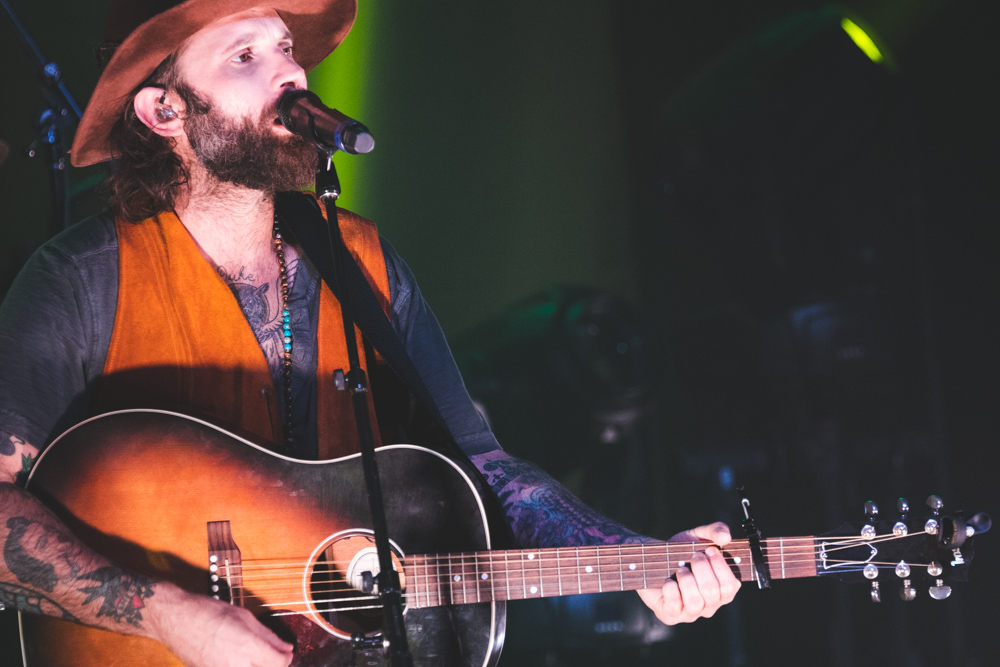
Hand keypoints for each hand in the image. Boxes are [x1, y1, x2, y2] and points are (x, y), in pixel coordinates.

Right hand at [148, 584, 293, 666]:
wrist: (175, 620)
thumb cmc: (208, 612)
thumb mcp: (244, 616)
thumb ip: (268, 636)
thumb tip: (287, 648)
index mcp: (247, 646)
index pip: (280, 663)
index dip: (287, 656)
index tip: (286, 651)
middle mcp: (236, 665)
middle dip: (272, 664)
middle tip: (272, 655)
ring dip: (257, 666)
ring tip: (253, 656)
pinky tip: (238, 659)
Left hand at [636, 522, 740, 624]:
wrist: (652, 559)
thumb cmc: (681, 551)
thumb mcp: (698, 536)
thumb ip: (716, 531)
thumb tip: (725, 538)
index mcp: (722, 591)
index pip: (731, 586)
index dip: (720, 566)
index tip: (710, 550)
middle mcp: (710, 606)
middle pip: (712, 592)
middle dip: (701, 568)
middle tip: (693, 557)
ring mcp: (691, 613)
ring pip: (695, 602)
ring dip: (686, 579)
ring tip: (680, 569)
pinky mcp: (671, 616)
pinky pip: (674, 605)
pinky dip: (670, 588)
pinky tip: (668, 580)